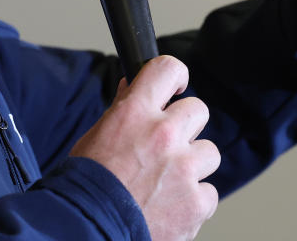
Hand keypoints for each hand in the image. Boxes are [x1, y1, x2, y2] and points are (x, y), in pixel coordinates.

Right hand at [70, 56, 219, 240]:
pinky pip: (209, 193)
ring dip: (193, 165)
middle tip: (168, 145)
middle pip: (198, 110)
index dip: (176, 75)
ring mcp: (183, 169)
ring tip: (167, 182)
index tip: (177, 86)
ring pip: (209, 152)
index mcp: (135, 113)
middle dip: (185, 126)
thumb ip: (122, 110)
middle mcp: (163, 135)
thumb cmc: (87, 183)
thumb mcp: (97, 136)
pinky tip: (171, 206)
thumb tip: (132, 87)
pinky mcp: (196, 202)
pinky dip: (194, 201)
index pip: (167, 70)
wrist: (87, 227)